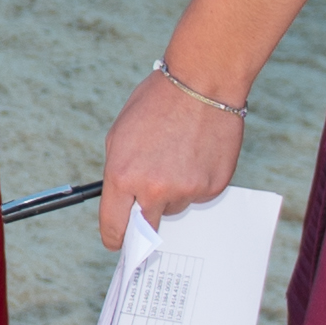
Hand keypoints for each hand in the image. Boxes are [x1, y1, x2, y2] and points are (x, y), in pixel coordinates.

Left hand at [99, 68, 247, 249]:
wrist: (202, 84)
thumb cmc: (157, 103)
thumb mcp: (119, 136)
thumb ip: (118, 173)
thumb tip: (122, 202)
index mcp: (124, 177)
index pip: (113, 227)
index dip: (114, 237)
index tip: (117, 240)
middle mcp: (154, 189)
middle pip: (145, 229)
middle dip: (142, 221)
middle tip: (145, 207)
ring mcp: (186, 191)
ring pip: (173, 207)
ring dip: (171, 193)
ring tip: (176, 157)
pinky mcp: (212, 188)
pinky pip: (197, 196)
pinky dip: (195, 183)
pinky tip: (195, 155)